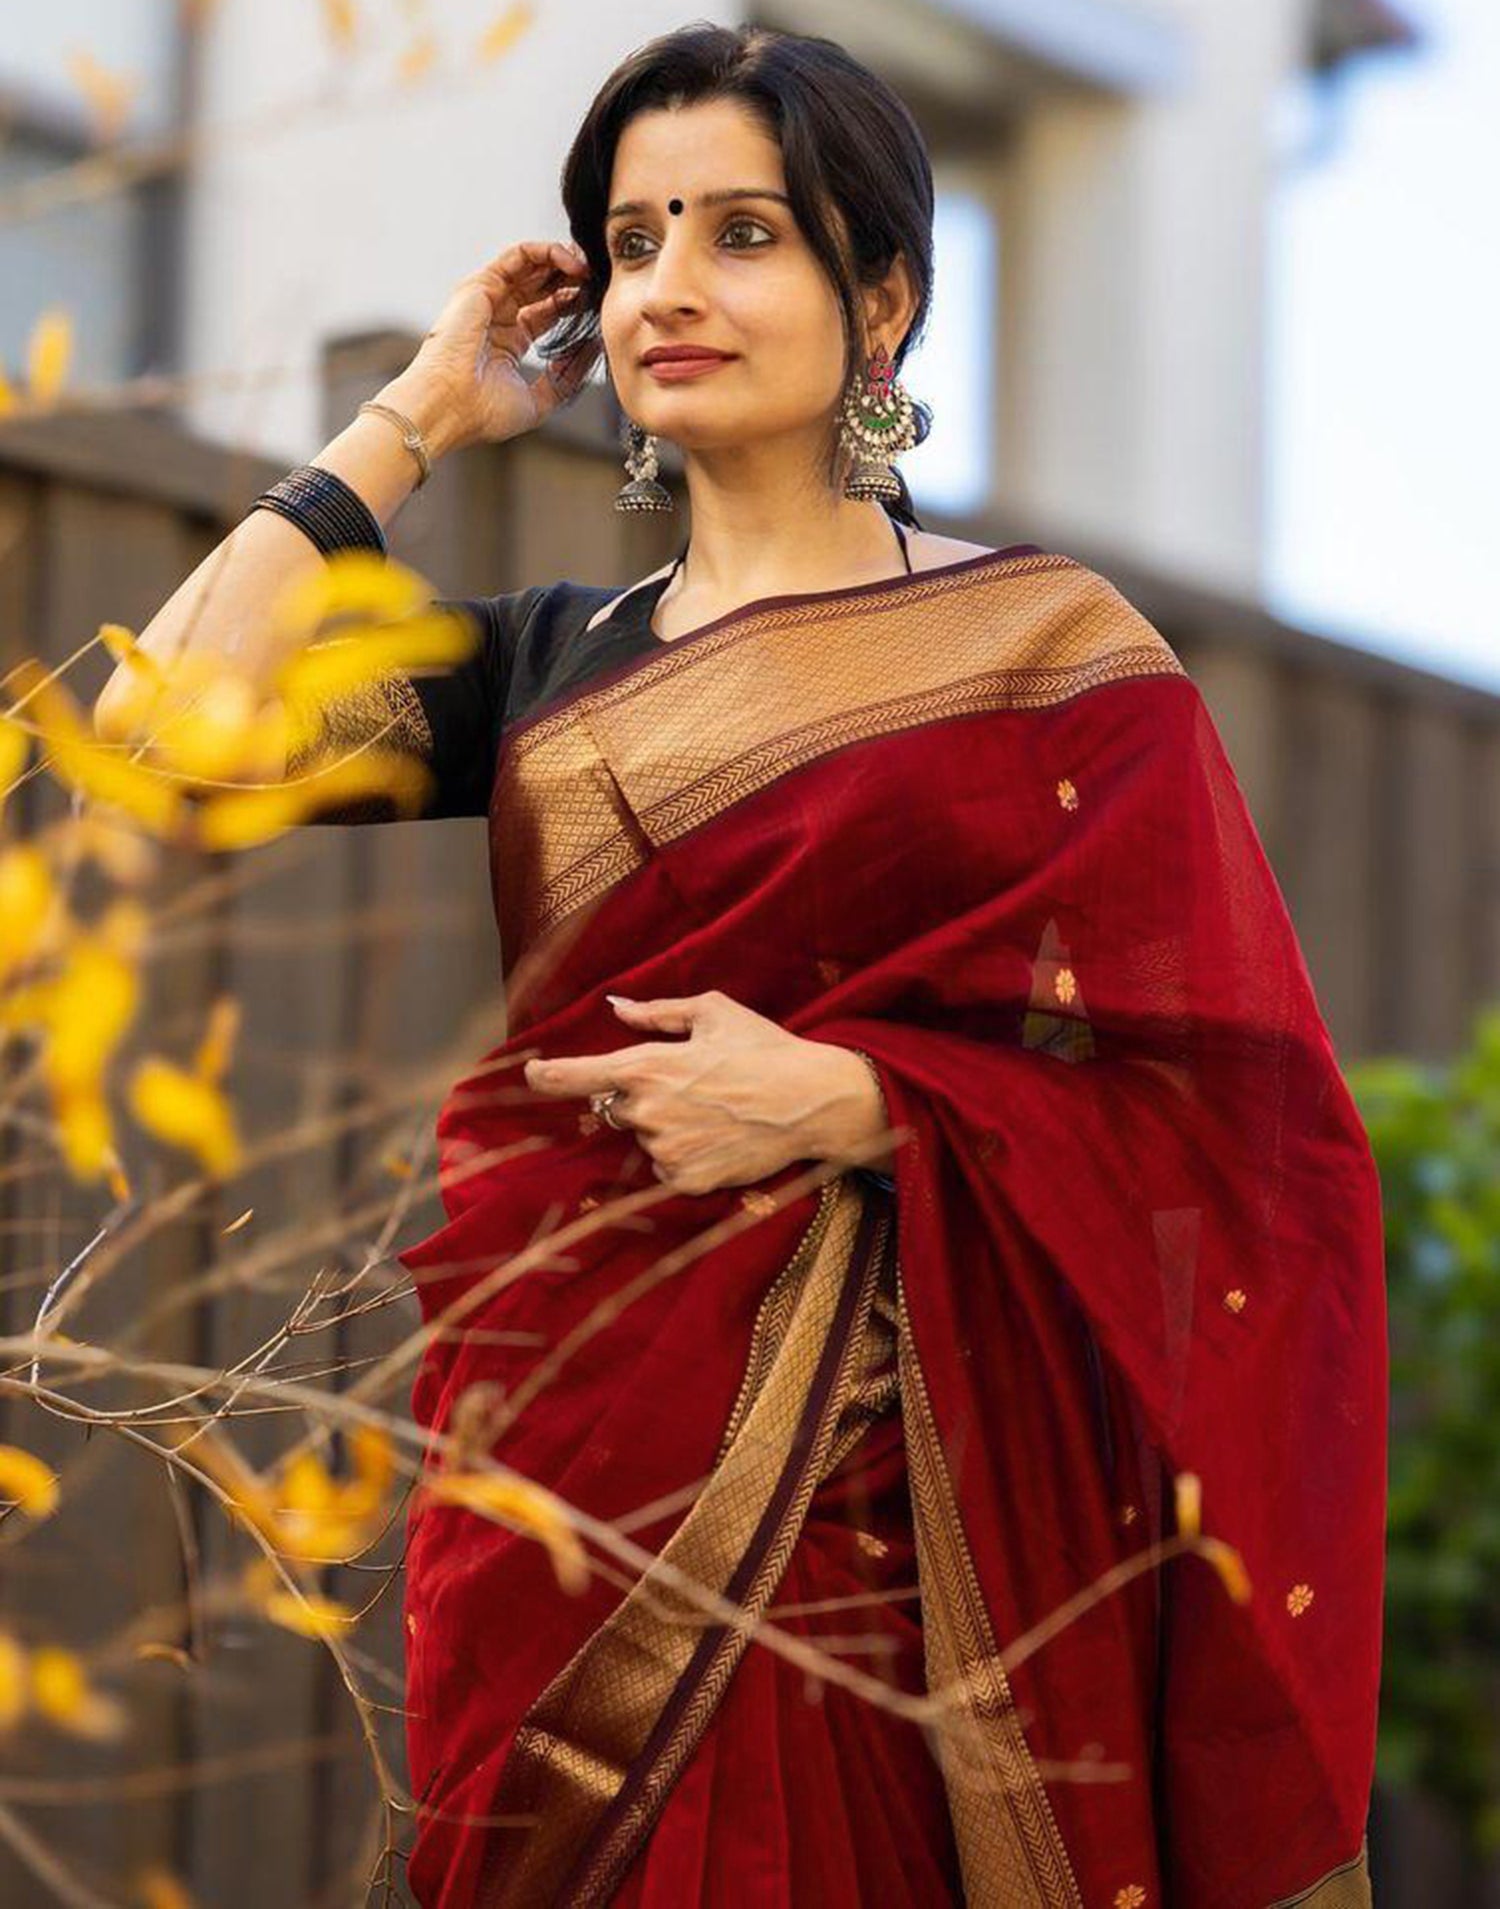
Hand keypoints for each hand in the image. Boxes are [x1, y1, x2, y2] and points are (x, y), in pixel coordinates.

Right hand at [392, 239, 600, 456]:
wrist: (449, 406)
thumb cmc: (483, 412)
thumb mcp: (538, 401)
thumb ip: (565, 378)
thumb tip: (591, 352)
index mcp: (508, 343)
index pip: (547, 311)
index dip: (574, 304)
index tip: (599, 306)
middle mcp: (498, 317)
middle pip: (541, 285)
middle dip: (572, 279)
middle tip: (599, 281)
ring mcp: (488, 299)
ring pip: (531, 266)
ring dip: (563, 262)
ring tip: (589, 269)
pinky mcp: (481, 285)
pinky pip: (519, 256)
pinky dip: (547, 253)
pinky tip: (572, 264)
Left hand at [521, 991, 883, 1195]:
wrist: (812, 1101)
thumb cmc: (764, 1049)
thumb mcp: (713, 1012)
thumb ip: (657, 1012)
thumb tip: (617, 1008)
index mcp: (646, 1065)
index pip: (578, 1075)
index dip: (548, 1076)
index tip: (531, 1073)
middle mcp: (647, 1110)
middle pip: (618, 1108)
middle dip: (642, 1097)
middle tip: (690, 1085)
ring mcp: (665, 1149)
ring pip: (645, 1138)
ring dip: (665, 1126)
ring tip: (714, 1110)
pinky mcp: (685, 1179)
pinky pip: (666, 1166)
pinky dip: (684, 1153)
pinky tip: (718, 1136)